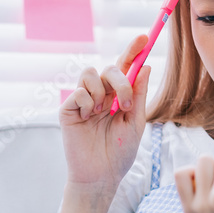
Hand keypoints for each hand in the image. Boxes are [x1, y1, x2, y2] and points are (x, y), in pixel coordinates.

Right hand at [59, 33, 151, 188]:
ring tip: (102, 114)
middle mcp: (100, 95)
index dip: (133, 50)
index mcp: (118, 97)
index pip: (125, 68)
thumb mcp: (135, 122)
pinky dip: (87, 103)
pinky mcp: (68, 110)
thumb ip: (138, 95)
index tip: (145, 37)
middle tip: (125, 105)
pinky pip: (78, 92)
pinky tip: (88, 119)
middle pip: (109, 68)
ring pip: (90, 74)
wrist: (101, 176)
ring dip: (102, 92)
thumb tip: (145, 66)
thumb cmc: (119, 153)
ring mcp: (83, 101)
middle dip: (121, 81)